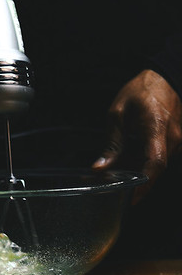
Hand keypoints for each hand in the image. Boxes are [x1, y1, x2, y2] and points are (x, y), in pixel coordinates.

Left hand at [92, 69, 181, 202]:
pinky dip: (141, 162)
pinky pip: (158, 157)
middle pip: (153, 169)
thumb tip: (100, 168)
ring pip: (154, 165)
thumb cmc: (141, 91)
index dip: (144, 184)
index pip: (154, 163)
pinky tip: (125, 161)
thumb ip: (111, 144)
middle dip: (131, 181)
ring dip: (135, 171)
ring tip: (112, 171)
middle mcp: (172, 137)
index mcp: (156, 127)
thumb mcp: (117, 114)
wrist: (163, 77)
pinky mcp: (174, 141)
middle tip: (108, 184)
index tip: (132, 197)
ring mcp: (176, 140)